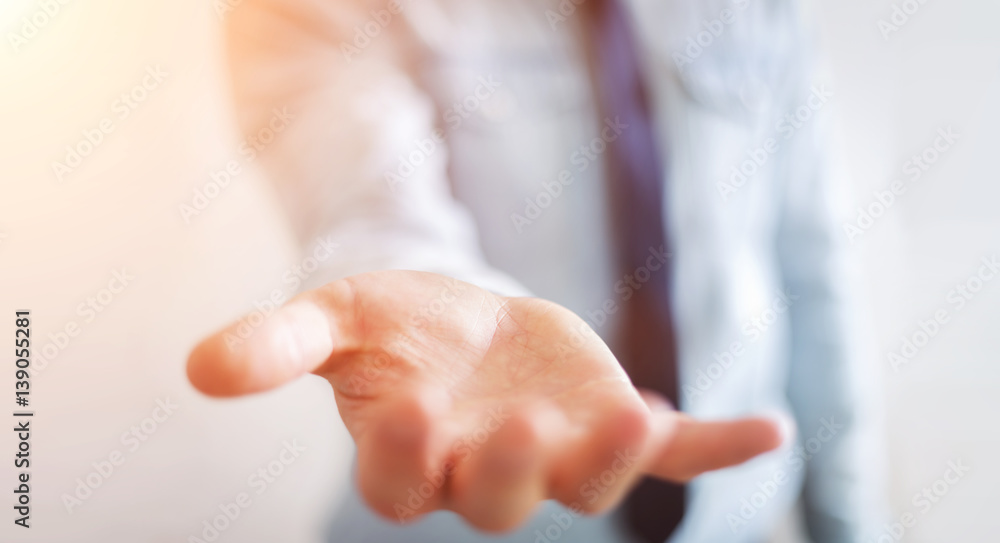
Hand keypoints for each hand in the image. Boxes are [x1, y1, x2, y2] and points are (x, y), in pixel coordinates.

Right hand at [187, 271, 782, 531]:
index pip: (404, 485)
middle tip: (521, 433)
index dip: (406, 459)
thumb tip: (196, 367)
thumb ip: (276, 345)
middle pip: (501, 499)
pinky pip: (670, 450)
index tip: (409, 414)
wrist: (458, 316)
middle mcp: (487, 472)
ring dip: (612, 459)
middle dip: (510, 472)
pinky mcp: (610, 424)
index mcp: (414, 455)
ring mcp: (557, 454)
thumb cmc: (391, 324)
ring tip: (632, 419)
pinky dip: (715, 446)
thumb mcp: (333, 316)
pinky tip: (768, 431)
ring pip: (588, 482)